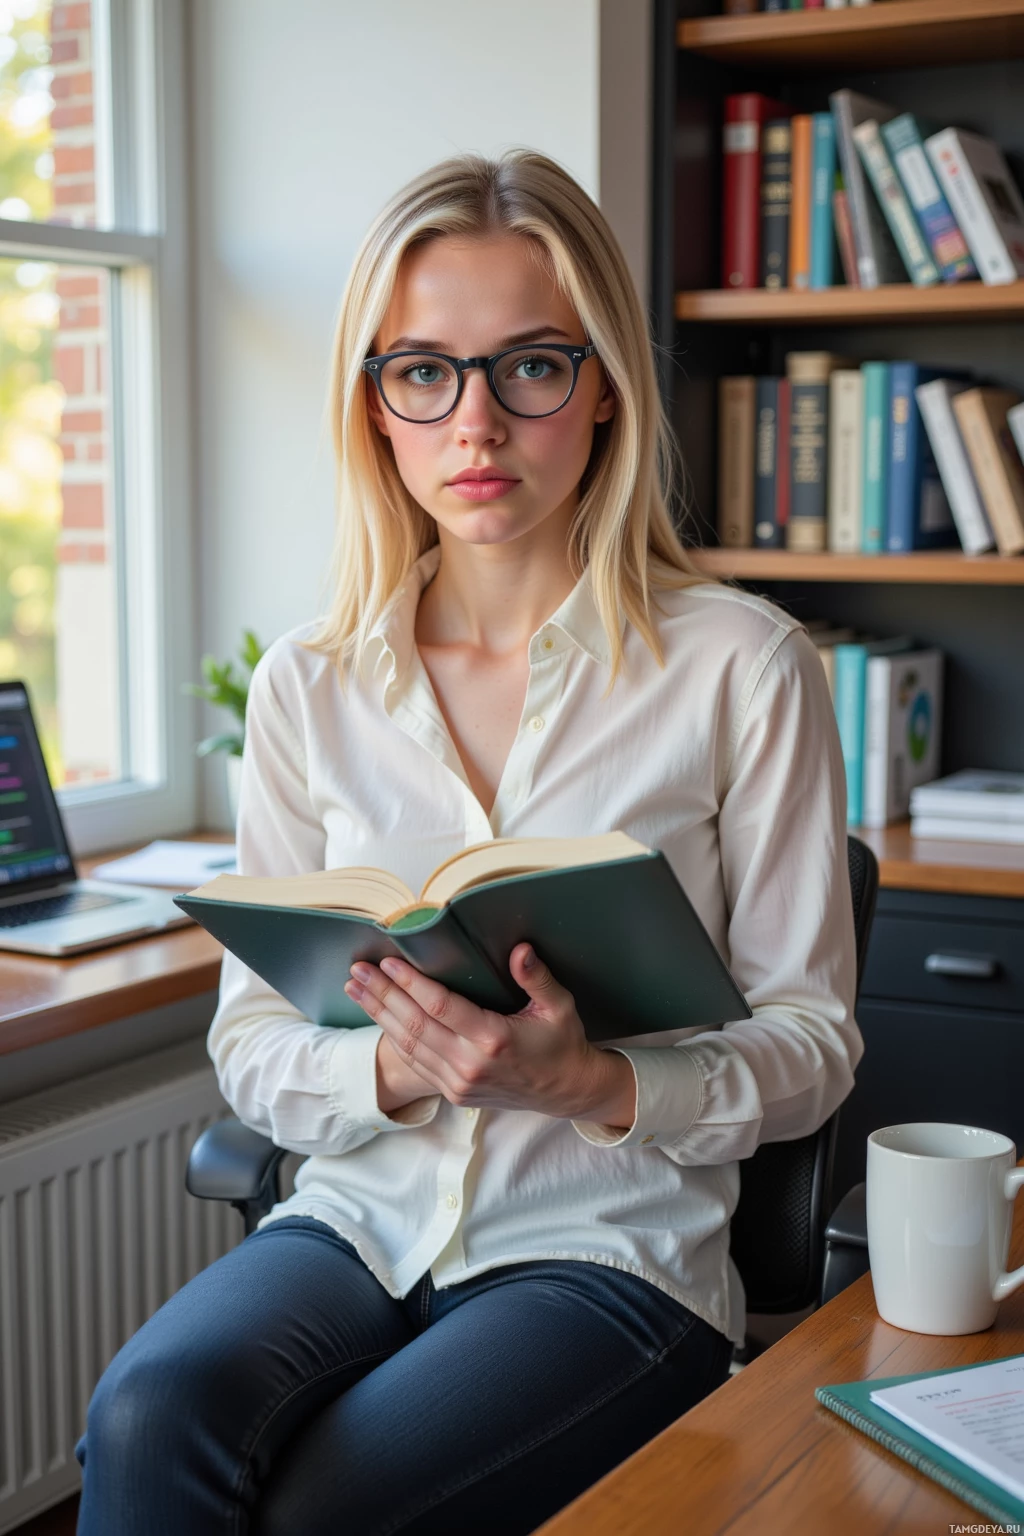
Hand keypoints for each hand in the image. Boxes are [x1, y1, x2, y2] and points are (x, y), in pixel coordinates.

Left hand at [345, 944, 636, 1125]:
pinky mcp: (454, 1092)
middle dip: (382, 995)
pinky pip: (416, 1062)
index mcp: (494, 1040)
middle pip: (414, 1026)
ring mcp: (459, 1082)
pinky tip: (378, 1016)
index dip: (411, 983)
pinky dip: (393, 1038)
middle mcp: (470, 1064)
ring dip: (379, 1015)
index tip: (389, 961)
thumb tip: (520, 950)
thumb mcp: (559, 1006)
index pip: (440, 1007)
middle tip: (358, 971)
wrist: (566, 1090)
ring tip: (355, 990)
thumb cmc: (562, 1042)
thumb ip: (537, 978)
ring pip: (408, 1046)